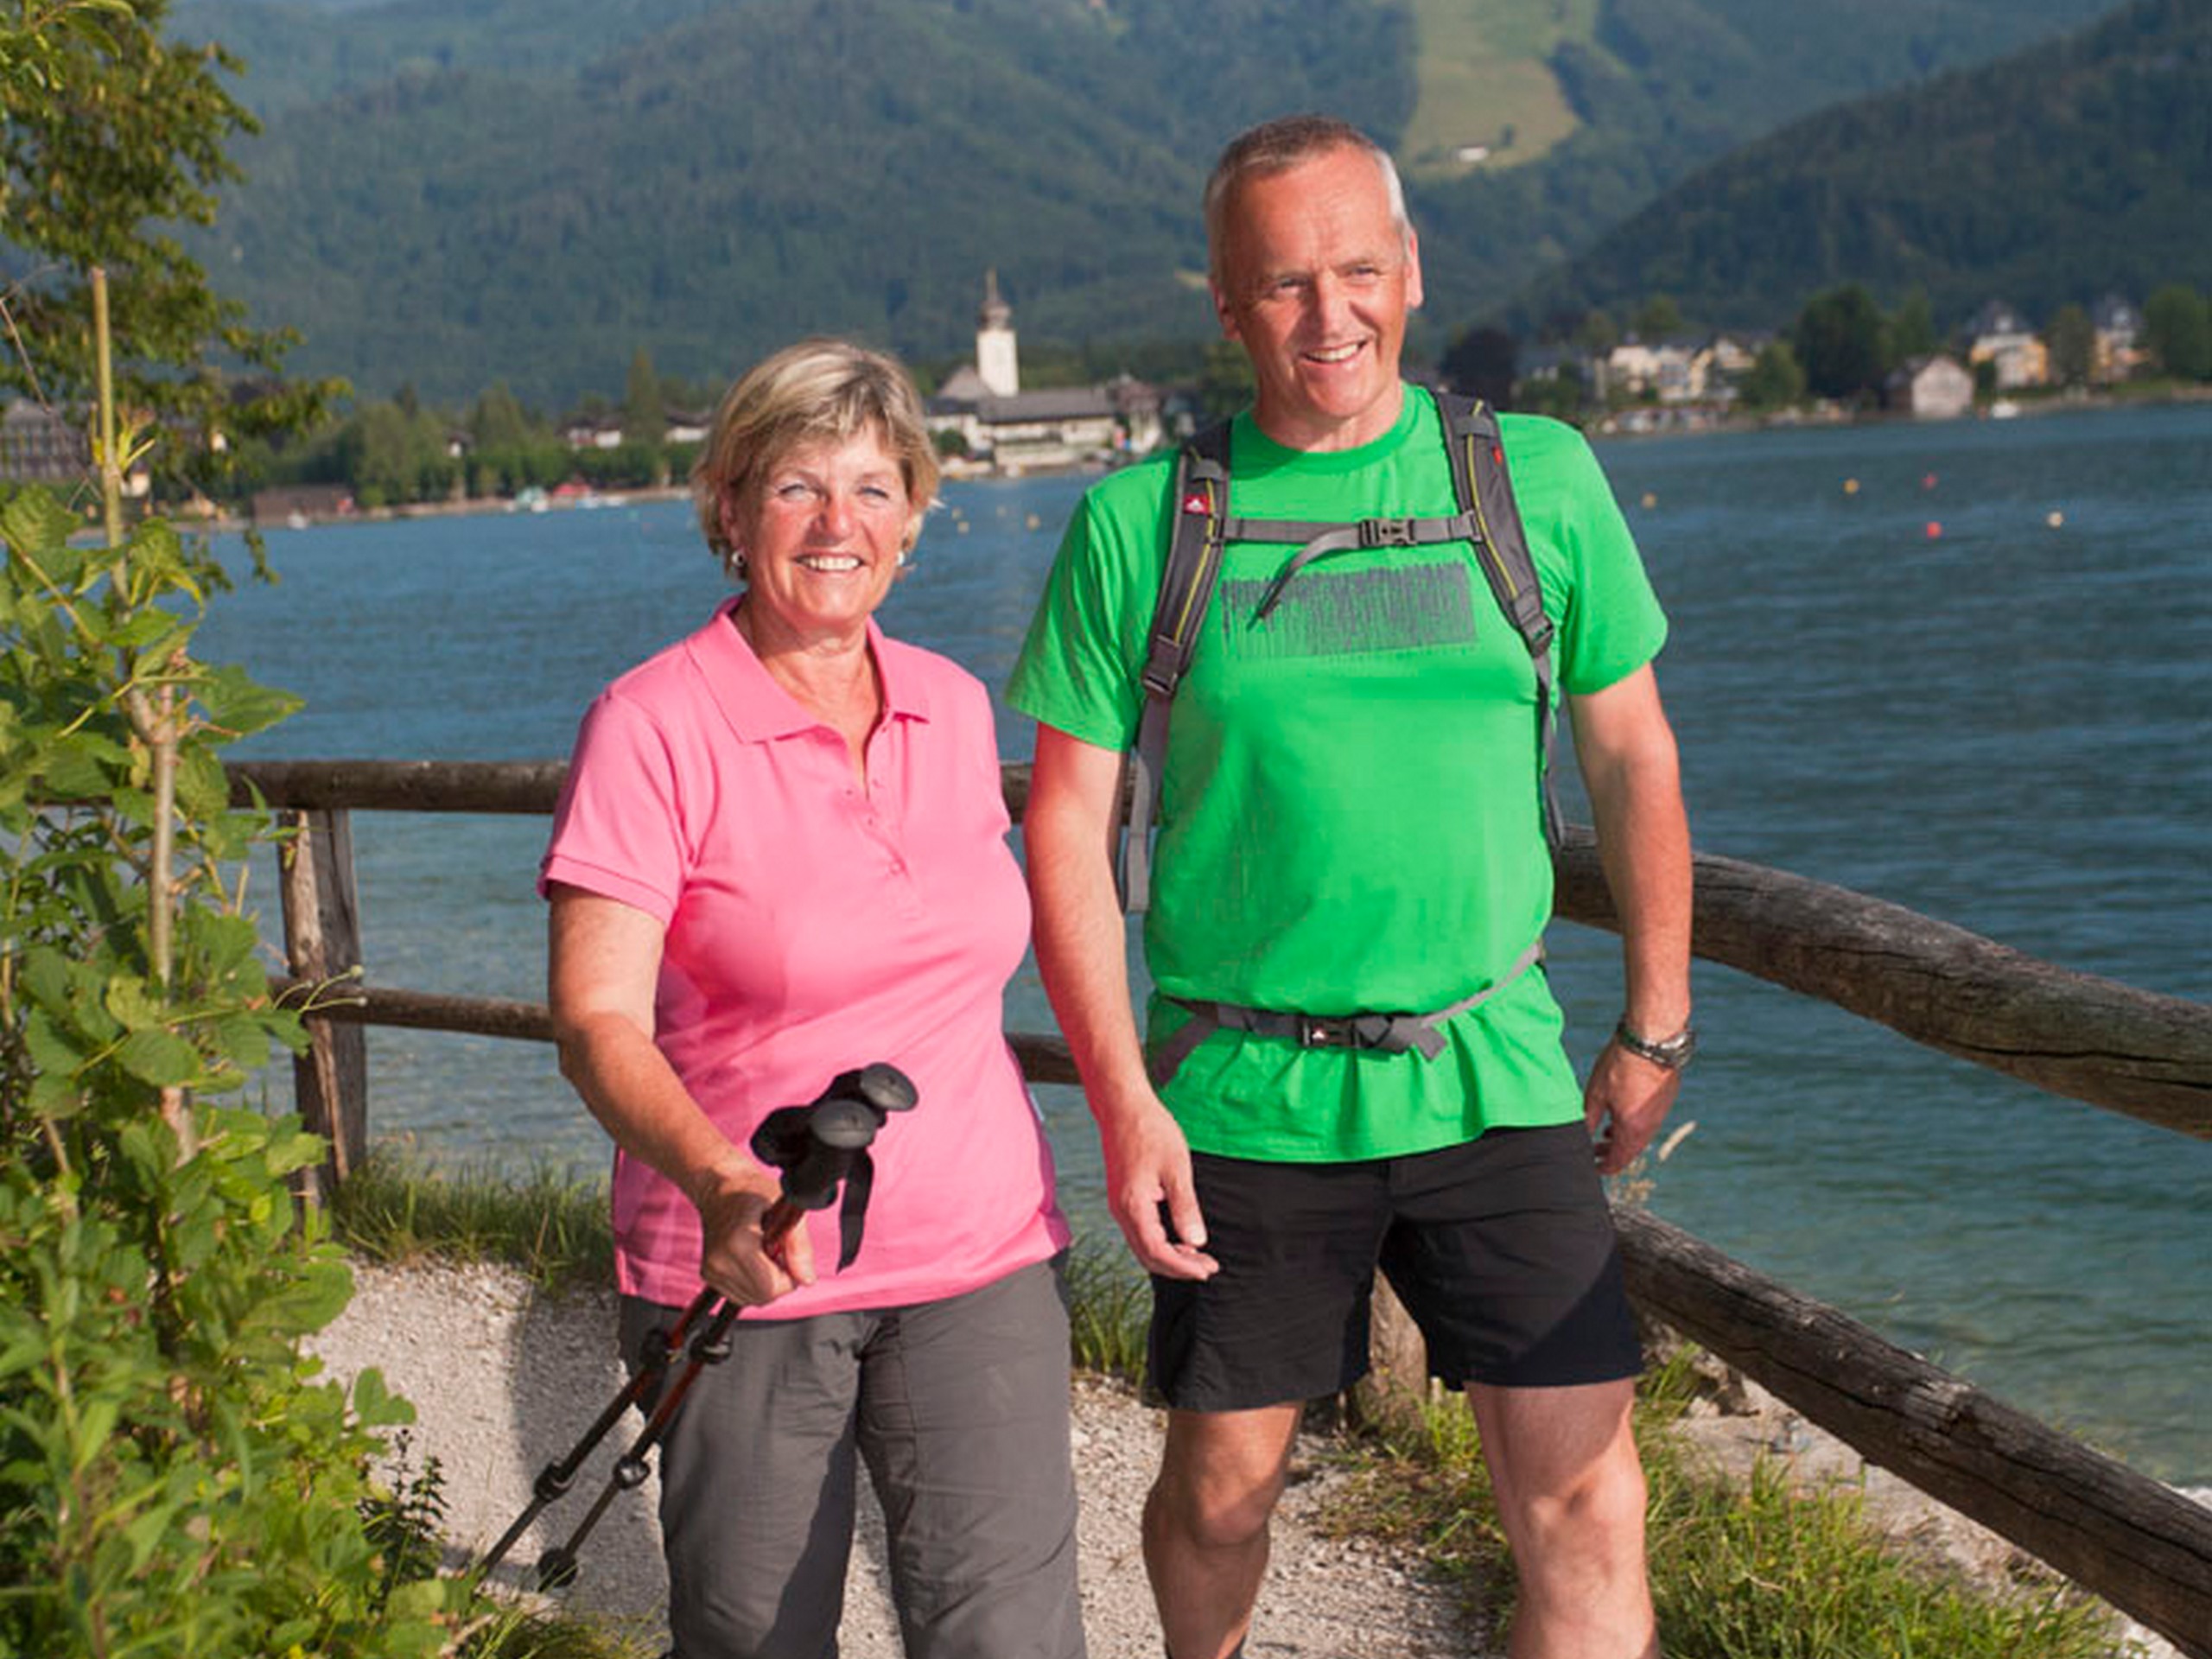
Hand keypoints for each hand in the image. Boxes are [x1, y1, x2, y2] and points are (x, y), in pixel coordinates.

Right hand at [692, 1163, 816, 1305]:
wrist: (720, 1187)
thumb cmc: (752, 1191)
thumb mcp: (786, 1209)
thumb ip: (799, 1246)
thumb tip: (807, 1279)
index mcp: (738, 1244)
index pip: (771, 1288)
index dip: (790, 1277)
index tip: (789, 1254)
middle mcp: (719, 1261)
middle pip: (762, 1297)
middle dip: (779, 1280)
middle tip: (778, 1250)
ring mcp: (711, 1271)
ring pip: (752, 1299)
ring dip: (766, 1282)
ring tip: (764, 1252)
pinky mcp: (708, 1275)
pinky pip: (740, 1295)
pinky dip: (753, 1283)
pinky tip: (753, 1259)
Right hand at [1101, 1092, 1218, 1280]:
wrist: (1123, 1107)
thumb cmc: (1152, 1131)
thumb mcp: (1176, 1168)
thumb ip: (1185, 1207)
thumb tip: (1197, 1242)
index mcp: (1133, 1205)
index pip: (1157, 1251)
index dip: (1183, 1266)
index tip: (1208, 1269)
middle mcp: (1121, 1211)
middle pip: (1148, 1256)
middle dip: (1179, 1267)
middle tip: (1209, 1267)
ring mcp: (1119, 1205)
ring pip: (1143, 1246)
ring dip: (1171, 1256)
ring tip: (1199, 1256)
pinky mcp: (1123, 1198)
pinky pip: (1141, 1232)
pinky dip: (1161, 1241)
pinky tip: (1181, 1237)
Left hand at [1583, 1040, 1682, 1175]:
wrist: (1651, 1040)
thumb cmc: (1620, 1065)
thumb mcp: (1596, 1093)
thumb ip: (1587, 1119)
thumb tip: (1579, 1136)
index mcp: (1632, 1129)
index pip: (1618, 1161)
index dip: (1603, 1167)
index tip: (1591, 1166)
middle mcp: (1650, 1126)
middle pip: (1629, 1151)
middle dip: (1610, 1153)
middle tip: (1593, 1150)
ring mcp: (1660, 1113)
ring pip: (1639, 1136)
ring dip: (1621, 1138)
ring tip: (1605, 1131)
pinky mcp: (1664, 1100)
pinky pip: (1648, 1121)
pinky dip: (1633, 1124)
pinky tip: (1621, 1112)